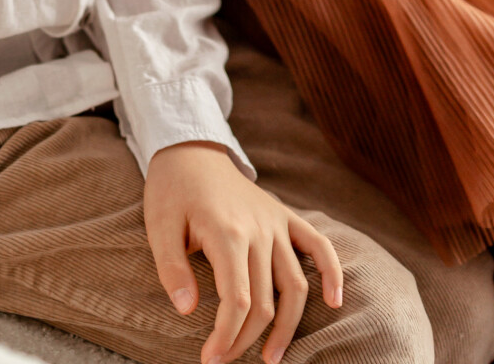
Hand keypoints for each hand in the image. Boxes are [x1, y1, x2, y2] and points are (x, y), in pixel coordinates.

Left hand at [144, 145, 341, 363]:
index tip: (210, 359)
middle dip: (245, 340)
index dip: (226, 337)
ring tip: (271, 357)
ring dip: (286, 327)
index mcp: (227, 232)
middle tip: (224, 360)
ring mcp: (275, 222)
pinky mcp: (284, 216)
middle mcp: (259, 229)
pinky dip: (331, 273)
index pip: (237, 301)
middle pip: (264, 301)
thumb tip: (186, 310)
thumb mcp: (159, 226)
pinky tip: (334, 302)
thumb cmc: (171, 190)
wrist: (190, 150)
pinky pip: (317, 245)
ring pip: (294, 285)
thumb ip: (172, 269)